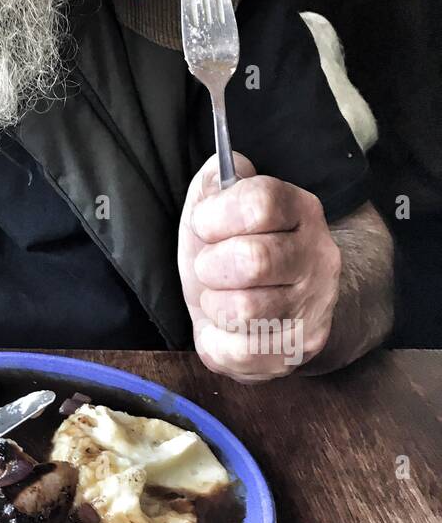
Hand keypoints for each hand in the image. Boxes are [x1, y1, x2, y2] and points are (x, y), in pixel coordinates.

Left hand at [177, 153, 341, 381]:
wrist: (280, 306)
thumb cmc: (236, 248)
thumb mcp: (220, 207)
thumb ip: (216, 181)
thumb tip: (222, 169)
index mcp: (300, 210)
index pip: (261, 202)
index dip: (216, 215)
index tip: (204, 225)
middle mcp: (318, 257)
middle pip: (252, 260)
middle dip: (211, 266)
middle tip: (211, 268)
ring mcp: (314, 307)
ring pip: (244, 310)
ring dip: (214, 305)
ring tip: (221, 298)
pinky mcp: (299, 351)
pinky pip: (239, 352)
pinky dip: (216, 341)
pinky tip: (226, 329)